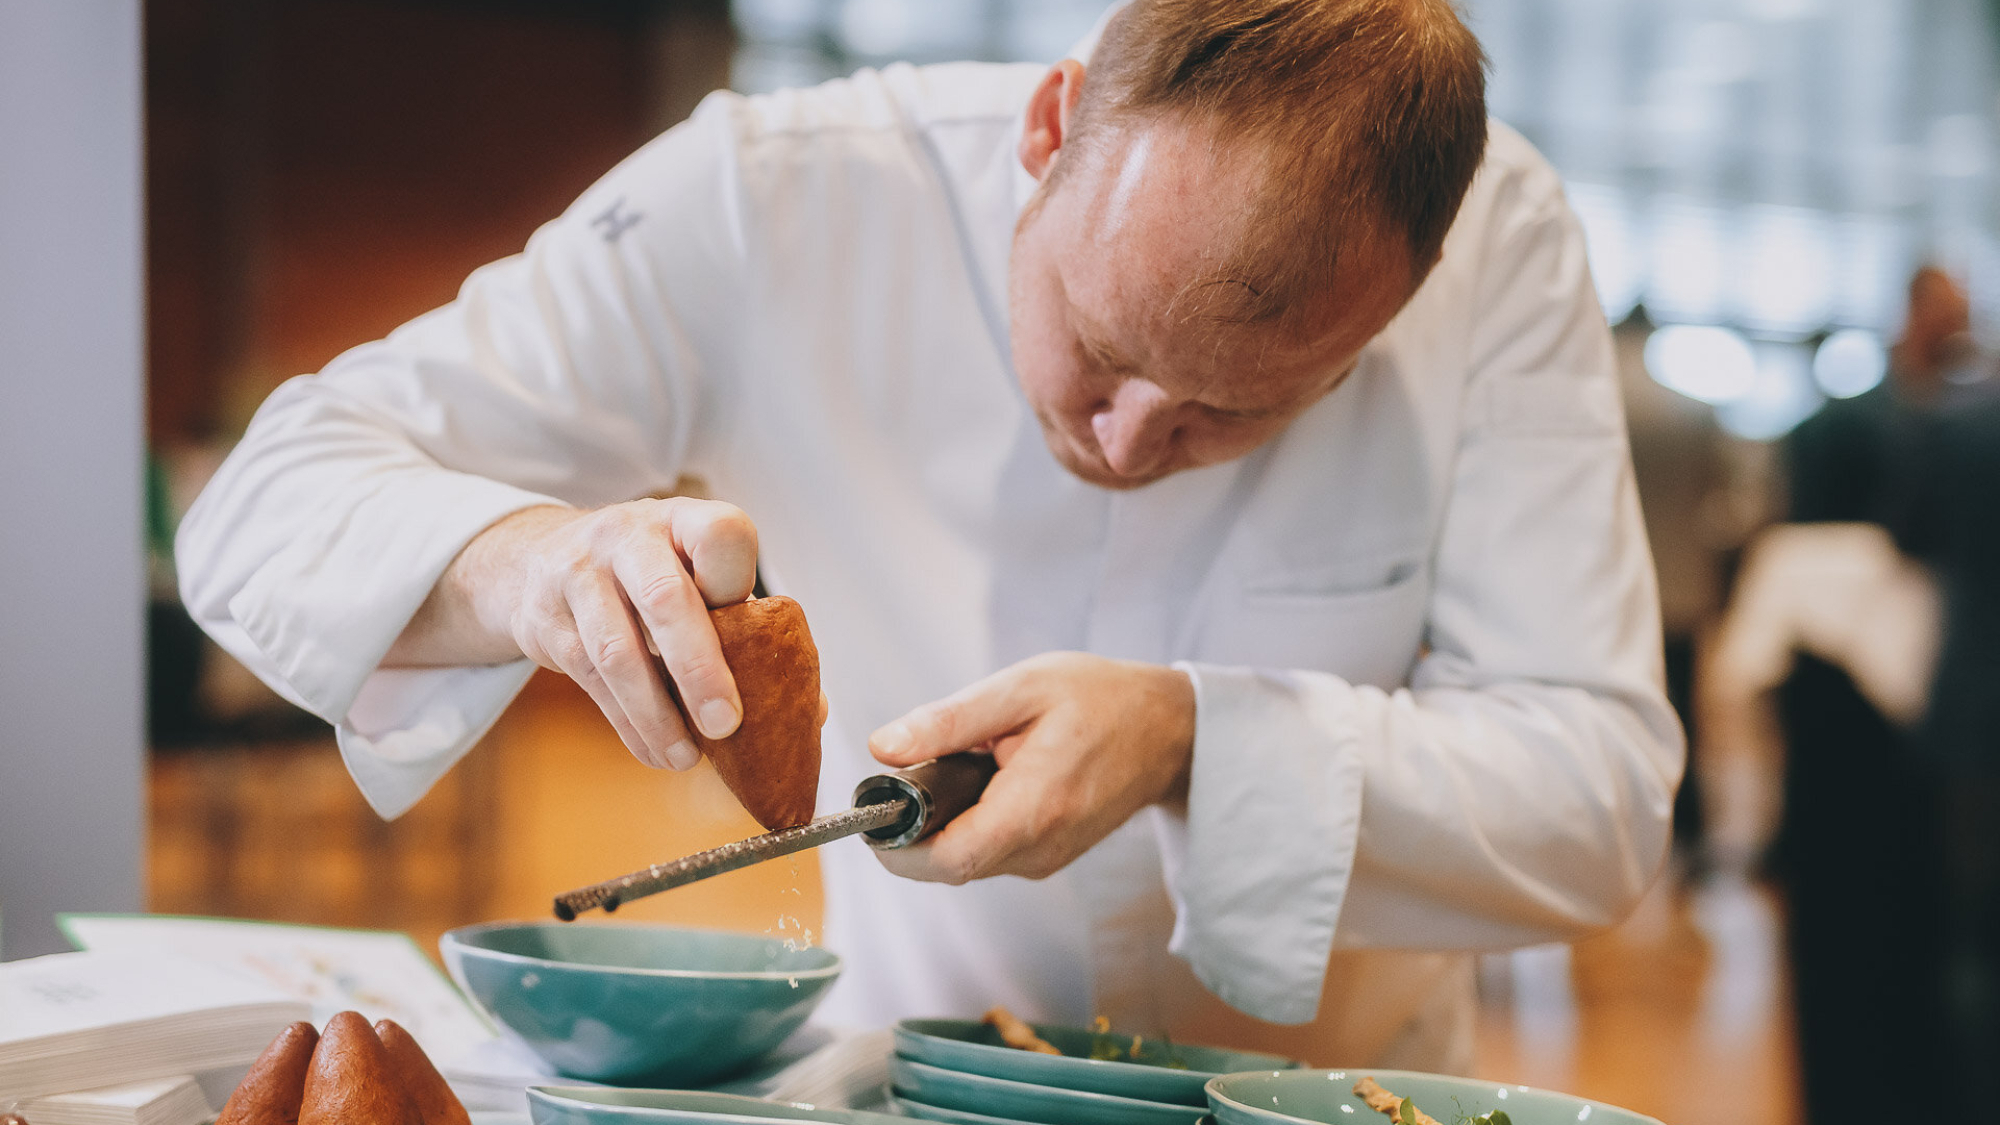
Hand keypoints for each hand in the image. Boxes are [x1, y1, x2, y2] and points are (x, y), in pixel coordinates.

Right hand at [389, 498, 757, 770]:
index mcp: (684, 520)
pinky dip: (626, 724)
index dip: (736, 582)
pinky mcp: (546, 620)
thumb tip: (812, 709)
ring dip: (656, 713)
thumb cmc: (645, 573)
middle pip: (666, 599)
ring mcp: (579, 575)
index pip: (722, 534)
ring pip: (617, 651)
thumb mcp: (693, 574)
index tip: (750, 633)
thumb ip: (746, 630)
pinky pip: (590, 680)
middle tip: (727, 725)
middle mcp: (627, 537)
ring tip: (685, 756)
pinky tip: (653, 749)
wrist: (536, 558)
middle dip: (700, 670)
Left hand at [867, 653, 1194, 882]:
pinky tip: (988, 780)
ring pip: (968, 861)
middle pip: (949, 865)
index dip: (897, 848)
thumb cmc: (1099, 699)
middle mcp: (1039, 850)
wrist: (1167, 729)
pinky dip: (972, 823)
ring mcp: (1046, 860)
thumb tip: (883, 748)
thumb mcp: (1020, 689)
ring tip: (962, 765)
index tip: (874, 814)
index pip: (945, 861)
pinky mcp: (1049, 856)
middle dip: (915, 830)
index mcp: (1032, 811)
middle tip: (912, 774)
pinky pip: (991, 852)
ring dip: (945, 824)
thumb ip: (948, 721)